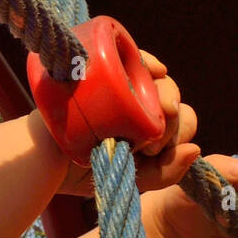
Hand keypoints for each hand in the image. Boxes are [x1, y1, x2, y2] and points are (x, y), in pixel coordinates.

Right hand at [56, 50, 200, 196]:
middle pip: (173, 99)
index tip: (153, 151)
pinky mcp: (104, 69)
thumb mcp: (131, 180)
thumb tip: (196, 148)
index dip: (178, 132)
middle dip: (172, 119)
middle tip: (148, 139)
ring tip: (146, 114)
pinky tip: (155, 70)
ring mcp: (122, 86)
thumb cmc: (81, 171)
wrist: (41, 159)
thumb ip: (166, 173)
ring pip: (161, 81)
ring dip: (165, 94)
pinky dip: (149, 60)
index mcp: (146, 127)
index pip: (181, 121)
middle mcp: (138, 104)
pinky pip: (135, 56)